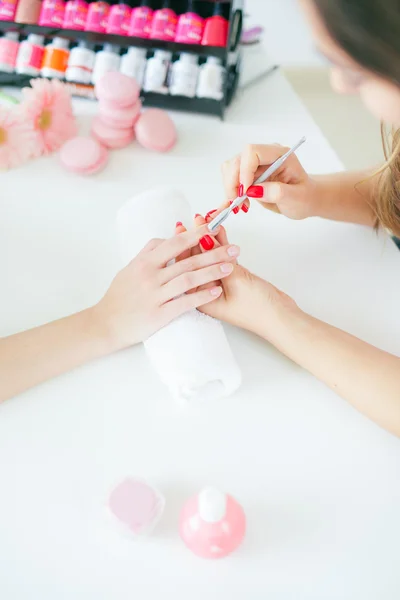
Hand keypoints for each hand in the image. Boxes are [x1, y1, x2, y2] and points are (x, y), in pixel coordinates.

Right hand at [93, 224, 238, 349]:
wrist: (105, 324)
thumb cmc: (118, 297)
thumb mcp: (129, 269)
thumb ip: (147, 254)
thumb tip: (164, 238)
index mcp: (144, 262)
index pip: (174, 243)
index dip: (196, 235)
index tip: (213, 229)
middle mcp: (150, 276)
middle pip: (187, 260)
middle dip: (214, 253)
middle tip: (234, 249)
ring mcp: (154, 295)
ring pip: (189, 279)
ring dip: (212, 272)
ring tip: (230, 267)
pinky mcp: (159, 314)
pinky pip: (184, 303)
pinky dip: (201, 296)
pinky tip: (216, 291)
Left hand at [183, 215, 297, 338]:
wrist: (282, 317)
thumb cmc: (258, 308)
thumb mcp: (236, 282)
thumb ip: (218, 260)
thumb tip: (203, 238)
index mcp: (201, 298)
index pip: (187, 268)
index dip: (184, 246)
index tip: (183, 228)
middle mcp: (207, 291)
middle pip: (197, 261)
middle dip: (197, 239)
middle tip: (197, 218)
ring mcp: (220, 284)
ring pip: (211, 258)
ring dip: (211, 239)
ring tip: (207, 218)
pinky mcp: (233, 279)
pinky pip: (224, 259)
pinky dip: (223, 245)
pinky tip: (220, 229)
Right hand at [221, 143, 317, 219]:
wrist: (304, 199)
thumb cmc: (304, 197)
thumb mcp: (296, 198)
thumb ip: (277, 192)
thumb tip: (254, 190)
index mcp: (279, 155)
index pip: (253, 152)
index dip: (244, 170)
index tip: (245, 191)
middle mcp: (265, 155)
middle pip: (238, 160)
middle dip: (234, 182)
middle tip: (238, 202)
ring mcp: (255, 164)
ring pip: (230, 168)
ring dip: (231, 187)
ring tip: (242, 204)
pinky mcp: (248, 173)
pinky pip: (231, 177)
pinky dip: (231, 190)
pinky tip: (239, 202)